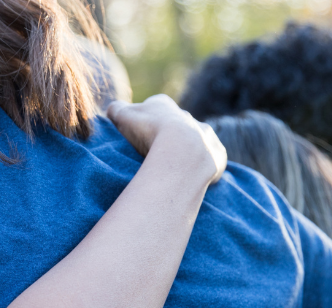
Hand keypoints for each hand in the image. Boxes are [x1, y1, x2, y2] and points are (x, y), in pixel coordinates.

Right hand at [107, 94, 226, 182]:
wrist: (182, 150)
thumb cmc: (148, 131)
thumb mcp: (123, 116)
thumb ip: (116, 110)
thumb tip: (114, 110)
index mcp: (163, 105)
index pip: (151, 110)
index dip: (143, 123)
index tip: (138, 136)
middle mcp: (187, 117)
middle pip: (174, 126)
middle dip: (166, 139)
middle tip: (154, 157)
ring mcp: (205, 135)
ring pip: (195, 143)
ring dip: (186, 154)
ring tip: (173, 170)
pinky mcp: (217, 154)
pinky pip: (209, 161)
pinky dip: (202, 168)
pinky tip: (192, 178)